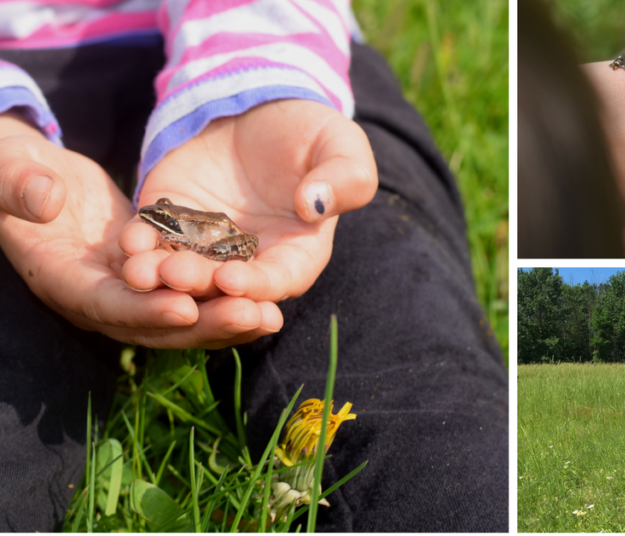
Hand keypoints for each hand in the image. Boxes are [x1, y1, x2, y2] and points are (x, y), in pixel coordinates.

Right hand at [0, 112, 279, 347]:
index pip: (105, 304)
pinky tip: (267, 297)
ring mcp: (125, 290)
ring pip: (180, 316)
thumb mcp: (7, 171)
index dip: (144, 310)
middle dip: (205, 324)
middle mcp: (97, 296)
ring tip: (272, 316)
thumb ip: (20, 186)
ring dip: (225, 318)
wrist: (25, 173)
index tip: (186, 308)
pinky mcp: (149, 276)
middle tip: (253, 318)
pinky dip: (224, 298)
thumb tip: (45, 199)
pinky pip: (190, 294)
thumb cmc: (8, 169)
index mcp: (59, 280)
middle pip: (154, 323)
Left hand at [120, 99, 376, 302]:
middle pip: (225, 286)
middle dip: (199, 286)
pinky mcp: (172, 219)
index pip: (280, 280)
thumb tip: (313, 206)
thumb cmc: (310, 132)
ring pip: (184, 270)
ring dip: (161, 276)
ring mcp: (207, 243)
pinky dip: (139, 245)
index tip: (232, 281)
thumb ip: (344, 178)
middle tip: (175, 275)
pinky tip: (128, 242)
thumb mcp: (342, 147)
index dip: (257, 286)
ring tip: (142, 270)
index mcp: (298, 251)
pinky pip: (154, 239)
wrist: (259, 103)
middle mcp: (251, 258)